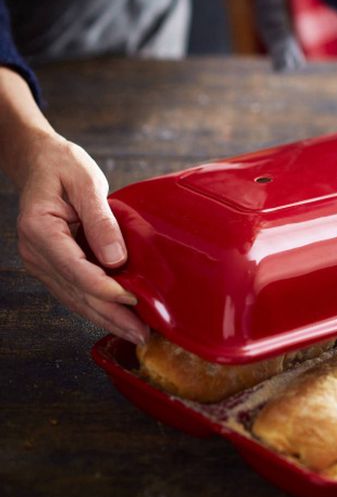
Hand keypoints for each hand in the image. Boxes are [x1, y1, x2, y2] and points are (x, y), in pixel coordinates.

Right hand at [15, 132, 148, 344]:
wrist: (40, 162)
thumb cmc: (63, 167)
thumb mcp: (87, 182)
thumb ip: (102, 220)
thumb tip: (117, 259)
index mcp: (40, 228)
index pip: (75, 269)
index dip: (106, 289)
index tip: (134, 300)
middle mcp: (36, 251)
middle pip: (77, 292)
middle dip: (111, 316)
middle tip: (141, 334)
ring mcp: (42, 261)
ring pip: (76, 299)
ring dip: (106, 318)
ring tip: (135, 333)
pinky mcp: (53, 266)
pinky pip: (75, 292)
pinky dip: (97, 307)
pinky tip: (117, 319)